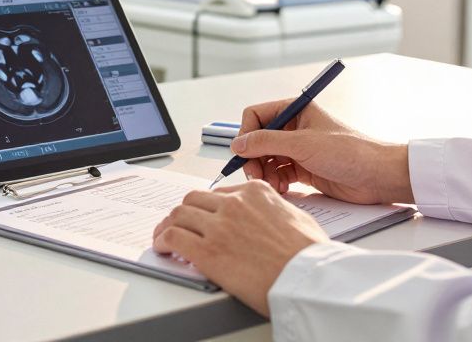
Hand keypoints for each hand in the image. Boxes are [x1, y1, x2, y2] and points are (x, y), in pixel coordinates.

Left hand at [152, 182, 328, 316]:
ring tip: (165, 236)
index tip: (203, 217)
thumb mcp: (297, 218)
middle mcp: (234, 204)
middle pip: (194, 200)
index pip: (219, 193)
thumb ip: (275, 210)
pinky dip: (162, 241)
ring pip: (179, 215)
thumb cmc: (309, 254)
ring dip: (168, 225)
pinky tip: (163, 248)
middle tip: (179, 224)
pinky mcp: (207, 250)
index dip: (207, 207)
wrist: (308, 278)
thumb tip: (269, 216)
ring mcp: (218, 226)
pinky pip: (173, 237)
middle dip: (185, 212)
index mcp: (256, 192)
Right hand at [234, 102, 413, 204]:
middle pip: (258, 140)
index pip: (256, 116)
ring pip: (266, 159)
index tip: (243, 152)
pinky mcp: (304, 169)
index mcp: (296, 110)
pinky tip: (282, 189)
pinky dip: (276, 182)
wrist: (378, 176)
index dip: (246, 133)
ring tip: (272, 185)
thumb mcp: (302, 144)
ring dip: (264, 173)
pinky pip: (279, 173)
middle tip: (255, 175)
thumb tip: (237, 144)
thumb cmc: (349, 152)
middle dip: (253, 158)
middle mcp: (295, 128)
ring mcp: (299, 149)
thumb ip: (266, 142)